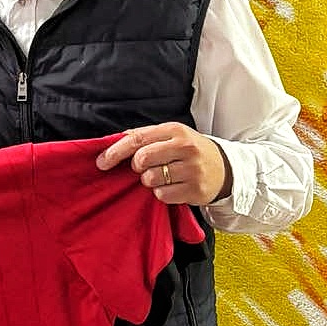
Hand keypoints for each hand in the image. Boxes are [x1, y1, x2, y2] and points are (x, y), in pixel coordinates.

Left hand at [95, 123, 232, 205]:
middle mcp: (185, 147)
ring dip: (149, 181)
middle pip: (142, 159)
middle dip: (136, 167)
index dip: (116, 151)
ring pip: (150, 179)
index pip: (137, 139)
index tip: (101, 162)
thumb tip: (114, 140)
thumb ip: (144, 136)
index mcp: (175, 130)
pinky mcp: (196, 189)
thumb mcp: (171, 136)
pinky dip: (161, 194)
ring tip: (163, 176)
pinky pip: (162, 195)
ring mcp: (192, 169)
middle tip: (144, 167)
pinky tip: (173, 186)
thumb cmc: (189, 151)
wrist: (225, 169)